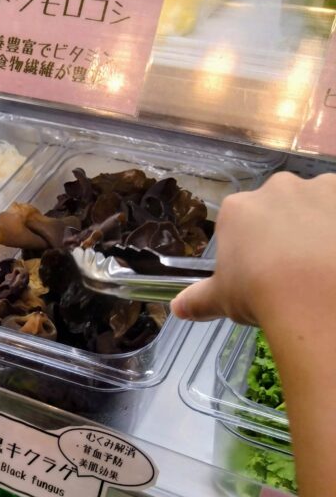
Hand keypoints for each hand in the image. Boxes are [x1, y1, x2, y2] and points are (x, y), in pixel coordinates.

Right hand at [171, 171, 335, 327]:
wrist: (317, 296)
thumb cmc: (260, 293)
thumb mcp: (222, 300)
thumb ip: (198, 300)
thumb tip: (176, 307)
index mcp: (239, 209)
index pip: (240, 221)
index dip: (249, 246)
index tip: (258, 271)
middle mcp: (277, 189)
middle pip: (279, 207)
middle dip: (285, 231)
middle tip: (292, 269)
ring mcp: (319, 189)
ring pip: (316, 205)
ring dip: (318, 225)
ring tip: (323, 264)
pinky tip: (335, 260)